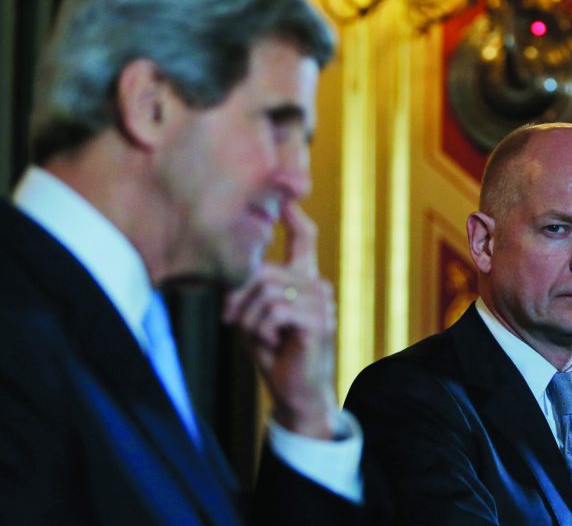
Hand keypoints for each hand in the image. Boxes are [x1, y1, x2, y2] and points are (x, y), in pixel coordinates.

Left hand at [223, 202, 338, 438]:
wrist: (296, 391)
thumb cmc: (276, 351)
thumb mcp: (256, 315)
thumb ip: (251, 290)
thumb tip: (237, 271)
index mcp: (304, 279)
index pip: (304, 239)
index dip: (294, 217)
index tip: (285, 199)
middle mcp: (317, 285)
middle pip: (266, 271)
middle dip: (238, 296)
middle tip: (230, 319)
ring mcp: (322, 302)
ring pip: (268, 290)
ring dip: (249, 317)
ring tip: (255, 335)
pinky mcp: (320, 321)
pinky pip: (276, 311)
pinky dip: (263, 329)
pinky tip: (271, 342)